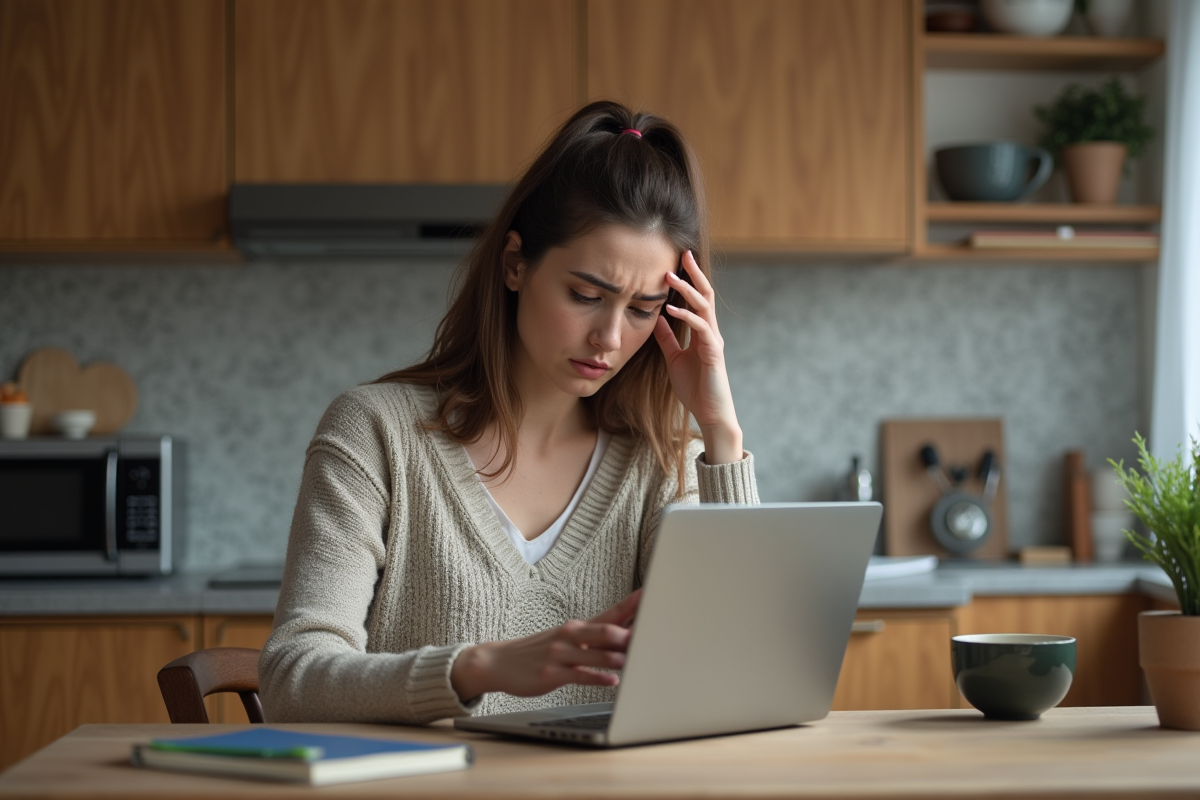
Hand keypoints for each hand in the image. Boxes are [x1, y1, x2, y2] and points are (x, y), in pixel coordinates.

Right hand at [450, 590, 640, 702]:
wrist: (498, 662)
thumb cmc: (539, 652)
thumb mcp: (566, 639)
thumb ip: (595, 638)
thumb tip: (628, 635)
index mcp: (578, 627)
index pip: (611, 613)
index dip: (632, 605)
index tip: (652, 596)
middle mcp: (570, 636)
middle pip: (606, 630)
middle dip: (629, 632)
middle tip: (651, 633)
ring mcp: (560, 654)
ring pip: (594, 654)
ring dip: (617, 658)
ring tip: (635, 660)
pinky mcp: (550, 674)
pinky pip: (579, 675)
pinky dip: (598, 678)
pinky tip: (612, 681)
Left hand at [652, 250, 743, 463]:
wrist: (709, 413)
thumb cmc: (694, 388)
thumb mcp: (674, 358)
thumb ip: (667, 338)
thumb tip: (657, 317)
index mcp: (702, 332)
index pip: (697, 299)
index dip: (689, 280)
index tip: (676, 262)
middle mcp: (711, 332)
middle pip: (705, 295)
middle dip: (694, 274)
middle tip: (683, 253)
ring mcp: (714, 341)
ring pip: (704, 307)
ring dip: (687, 290)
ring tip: (671, 276)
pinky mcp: (713, 352)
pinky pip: (701, 328)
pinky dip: (686, 316)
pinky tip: (671, 309)